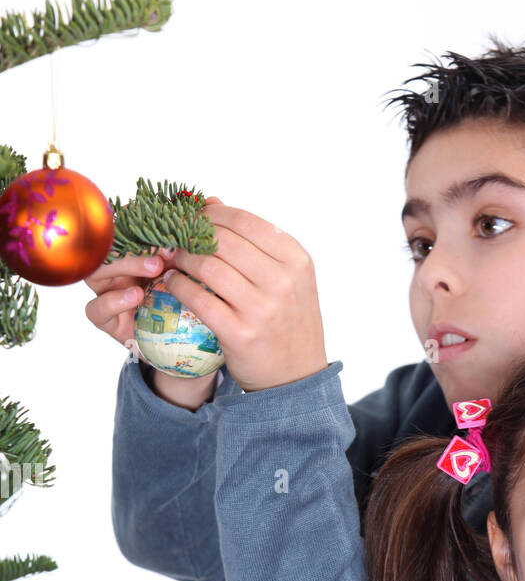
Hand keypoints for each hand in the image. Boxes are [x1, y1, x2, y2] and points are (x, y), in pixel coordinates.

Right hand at [84, 201, 218, 357]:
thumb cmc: (188, 303)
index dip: (138, 216)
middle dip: (135, 240)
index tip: (162, 211)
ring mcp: (108, 293)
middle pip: (108, 244)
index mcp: (133, 250)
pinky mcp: (107, 321)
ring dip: (127, 264)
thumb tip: (213, 201)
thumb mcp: (195, 269)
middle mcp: (116, 268)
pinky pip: (96, 309)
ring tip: (156, 267)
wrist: (186, 347)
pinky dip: (114, 300)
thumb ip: (196, 238)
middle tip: (165, 244)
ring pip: (97, 271)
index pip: (124, 225)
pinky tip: (136, 295)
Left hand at [154, 197, 327, 392]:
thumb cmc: (288, 323)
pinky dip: (177, 285)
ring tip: (171, 260)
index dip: (211, 214)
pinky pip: (197, 298)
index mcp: (296, 260)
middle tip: (173, 239)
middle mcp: (283, 281)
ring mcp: (262, 308)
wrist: (297, 378)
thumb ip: (254, 242)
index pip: (244, 221)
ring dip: (180, 259)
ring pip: (206, 266)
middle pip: (222, 240)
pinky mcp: (240, 333)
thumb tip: (212, 202)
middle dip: (190, 235)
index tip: (191, 219)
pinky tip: (171, 283)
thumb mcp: (286, 279)